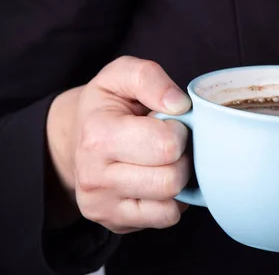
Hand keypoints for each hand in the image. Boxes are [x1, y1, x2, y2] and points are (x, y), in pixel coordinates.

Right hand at [46, 56, 191, 233]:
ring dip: (179, 180)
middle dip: (182, 157)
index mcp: (98, 136)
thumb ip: (150, 78)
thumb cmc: (109, 104)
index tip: (169, 123)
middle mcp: (94, 176)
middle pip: (172, 179)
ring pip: (171, 203)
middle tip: (171, 143)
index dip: (179, 131)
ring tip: (165, 161)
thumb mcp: (122, 74)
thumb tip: (180, 105)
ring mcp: (102, 205)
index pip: (166, 145)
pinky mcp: (114, 222)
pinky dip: (173, 200)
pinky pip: (166, 218)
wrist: (78, 136)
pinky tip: (160, 179)